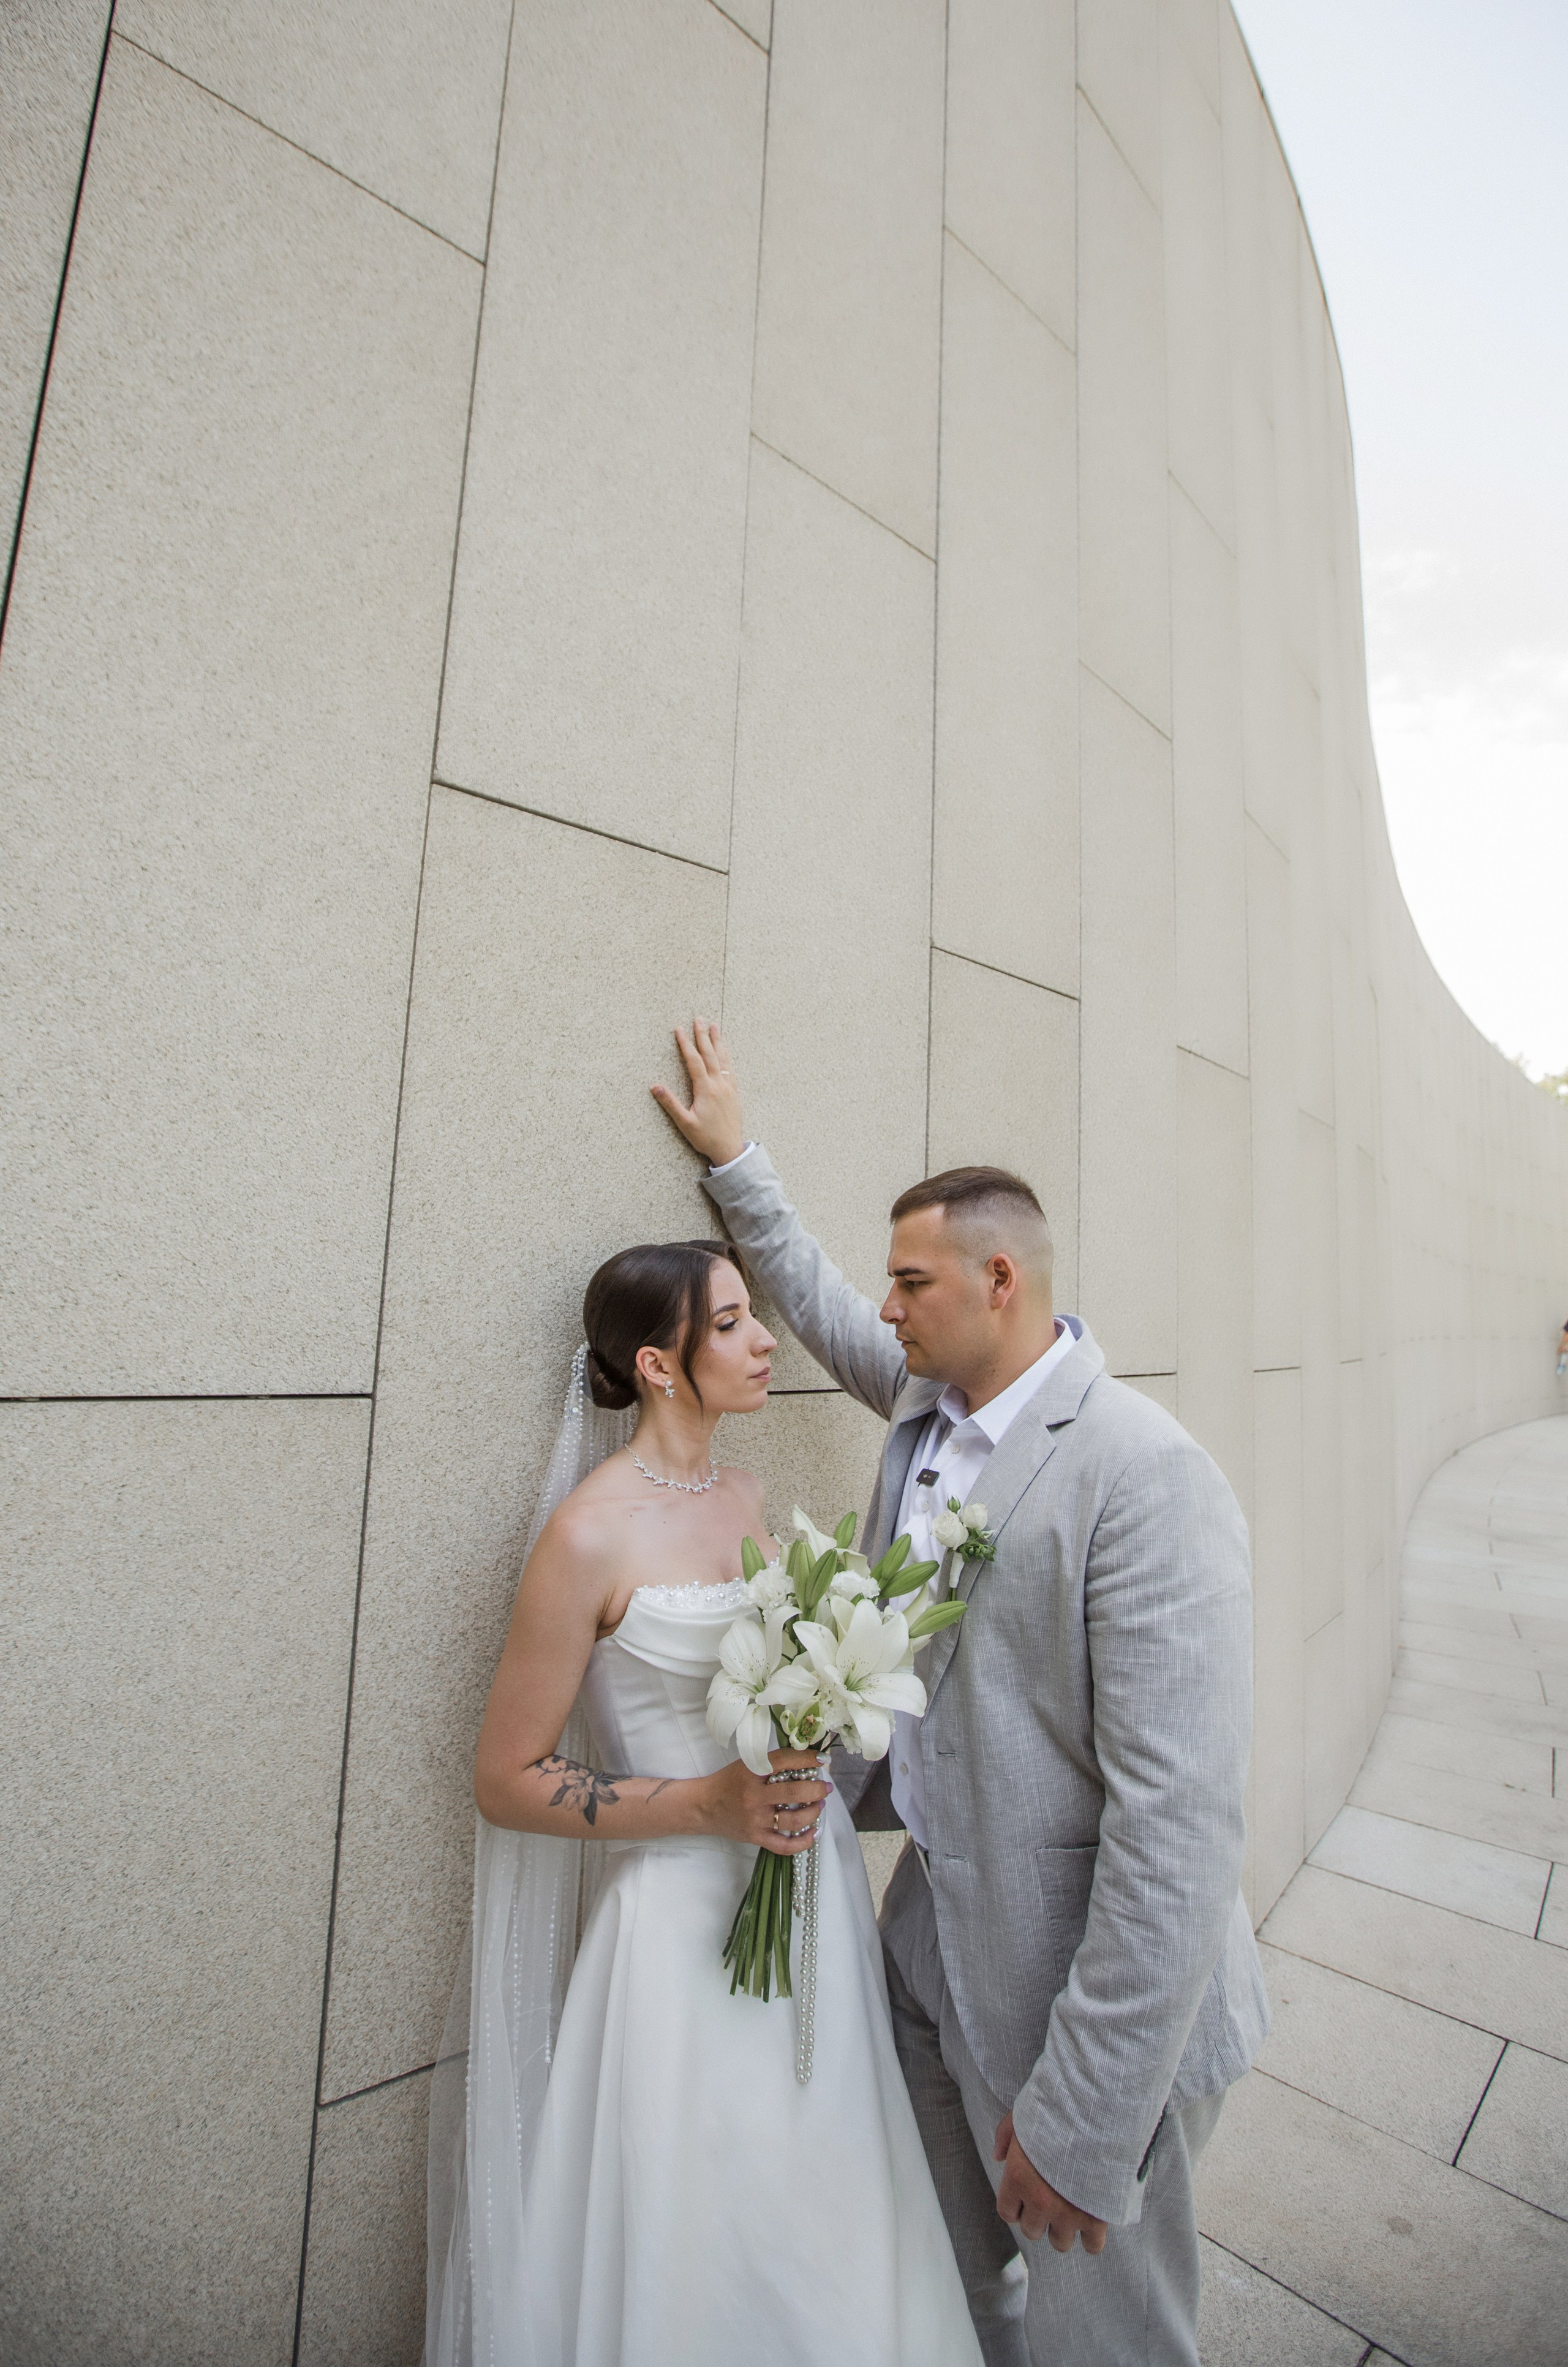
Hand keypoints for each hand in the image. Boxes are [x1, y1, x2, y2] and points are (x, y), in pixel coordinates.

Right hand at [651, 1019, 746, 1166]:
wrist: (730, 1149)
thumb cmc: (706, 1138)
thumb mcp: (685, 1123)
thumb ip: (670, 1104)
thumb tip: (655, 1087)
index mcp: (706, 1090)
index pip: (694, 1061)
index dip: (686, 1044)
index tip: (679, 1030)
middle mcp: (719, 1085)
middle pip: (710, 1054)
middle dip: (703, 1035)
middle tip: (698, 1019)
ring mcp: (728, 1088)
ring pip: (723, 1059)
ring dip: (718, 1041)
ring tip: (714, 1026)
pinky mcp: (734, 1093)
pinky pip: (730, 1068)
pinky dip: (726, 1055)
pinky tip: (724, 1050)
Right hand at [698, 1749, 830, 1854]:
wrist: (702, 1806)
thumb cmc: (727, 1782)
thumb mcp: (746, 1765)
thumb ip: (771, 1764)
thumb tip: (805, 1761)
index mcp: (752, 1772)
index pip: (785, 1761)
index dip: (807, 1759)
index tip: (822, 1759)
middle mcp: (754, 1796)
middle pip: (795, 1793)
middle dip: (817, 1789)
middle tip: (825, 1787)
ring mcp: (755, 1819)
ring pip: (794, 1819)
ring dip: (813, 1812)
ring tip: (819, 1805)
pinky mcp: (755, 1837)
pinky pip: (784, 1845)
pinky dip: (802, 1842)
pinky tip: (813, 1833)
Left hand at [992, 2112, 1107, 2254]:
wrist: (1097, 2113)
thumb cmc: (1057, 2111)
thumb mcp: (1022, 2116)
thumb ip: (1005, 2137)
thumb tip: (998, 2157)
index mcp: (1018, 2178)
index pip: (1007, 2213)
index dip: (1016, 2204)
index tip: (1026, 2194)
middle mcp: (1040, 2201)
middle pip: (1032, 2230)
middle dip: (1039, 2217)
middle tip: (1051, 2199)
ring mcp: (1069, 2213)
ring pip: (1060, 2242)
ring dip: (1064, 2228)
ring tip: (1072, 2208)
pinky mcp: (1097, 2217)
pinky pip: (1093, 2246)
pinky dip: (1093, 2237)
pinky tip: (1093, 2219)